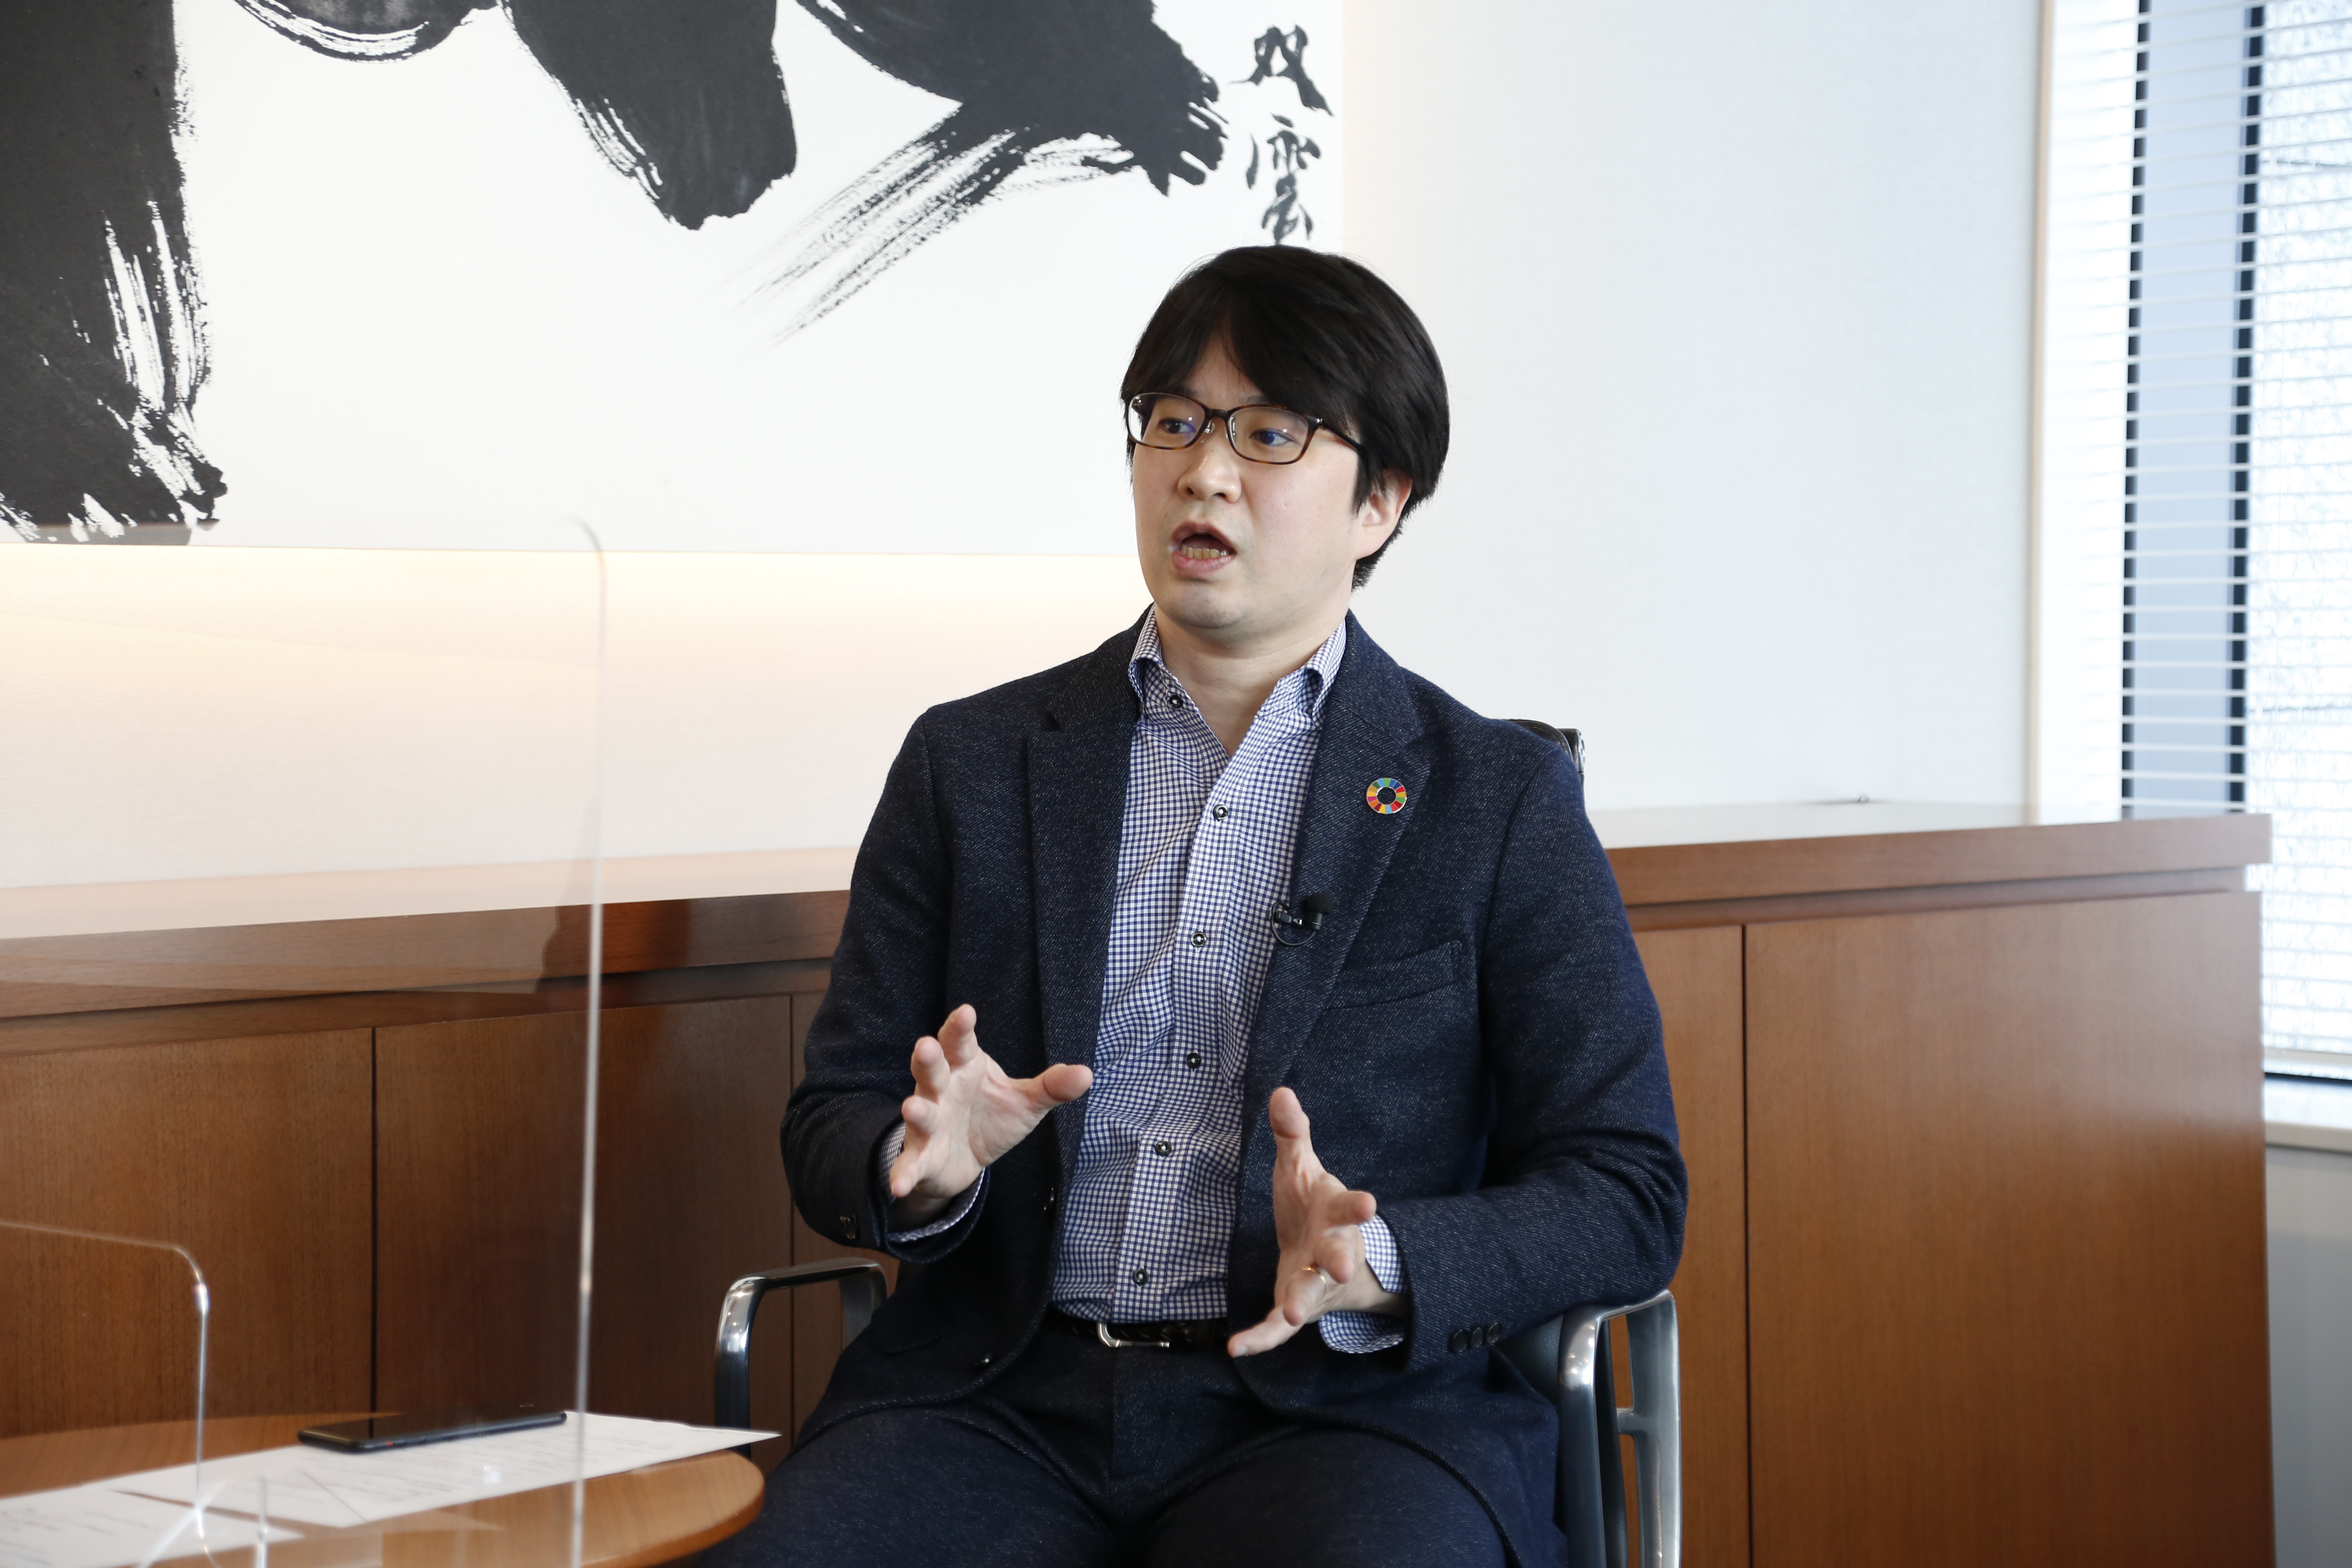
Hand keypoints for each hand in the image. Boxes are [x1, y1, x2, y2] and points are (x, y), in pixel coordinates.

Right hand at [887, 1005, 1091, 1227]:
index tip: (966, 1012)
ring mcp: (928, 1123)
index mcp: (964, 1067)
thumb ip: (1051, 1087)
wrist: (965, 1160)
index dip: (960, 1028)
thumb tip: (1087, 1074)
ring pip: (920, 1112)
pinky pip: (910, 1164)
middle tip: (925, 1044)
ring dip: (915, 1111)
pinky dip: (903, 1173)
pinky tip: (898, 1185)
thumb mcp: (1024, 1102)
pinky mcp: (921, 1156)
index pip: (960, 1044)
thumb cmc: (992, 1117)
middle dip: (928, 1059)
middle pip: (932, 1070)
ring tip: (912, 1107)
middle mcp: (941, 1090)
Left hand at [1228, 1087, 1404, 1356]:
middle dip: (1340, 1260)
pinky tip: (1234, 1348)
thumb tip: (1281, 1091)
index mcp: (1335, 1214)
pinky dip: (1259, 1339)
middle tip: (1341, 1266)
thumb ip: (1292, 1133)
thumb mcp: (1301, 1167)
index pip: (1348, 1207)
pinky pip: (1277, 1329)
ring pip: (1310, 1294)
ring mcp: (1313, 1283)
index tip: (1369, 1203)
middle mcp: (1330, 1251)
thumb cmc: (1312, 1206)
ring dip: (1301, 1302)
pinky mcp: (1293, 1307)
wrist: (1324, 1255)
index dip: (1358, 1205)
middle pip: (1338, 1256)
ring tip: (1290, 1311)